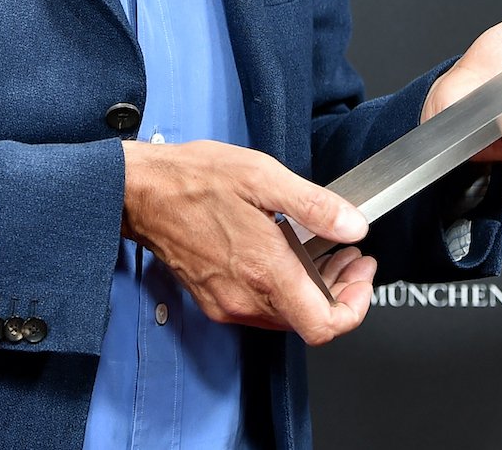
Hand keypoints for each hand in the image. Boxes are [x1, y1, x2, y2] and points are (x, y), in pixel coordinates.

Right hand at [121, 139, 376, 345]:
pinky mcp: (215, 299)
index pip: (324, 326)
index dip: (355, 307)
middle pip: (311, 321)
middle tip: (351, 254)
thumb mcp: (262, 176)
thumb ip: (314, 205)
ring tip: (326, 250)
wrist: (140, 192)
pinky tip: (289, 254)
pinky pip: (262, 307)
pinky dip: (286, 287)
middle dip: (341, 289)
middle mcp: (245, 297)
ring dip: (315, 289)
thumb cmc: (193, 180)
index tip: (362, 274)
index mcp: (264, 270)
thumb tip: (353, 225)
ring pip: (288, 316)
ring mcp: (228, 302)